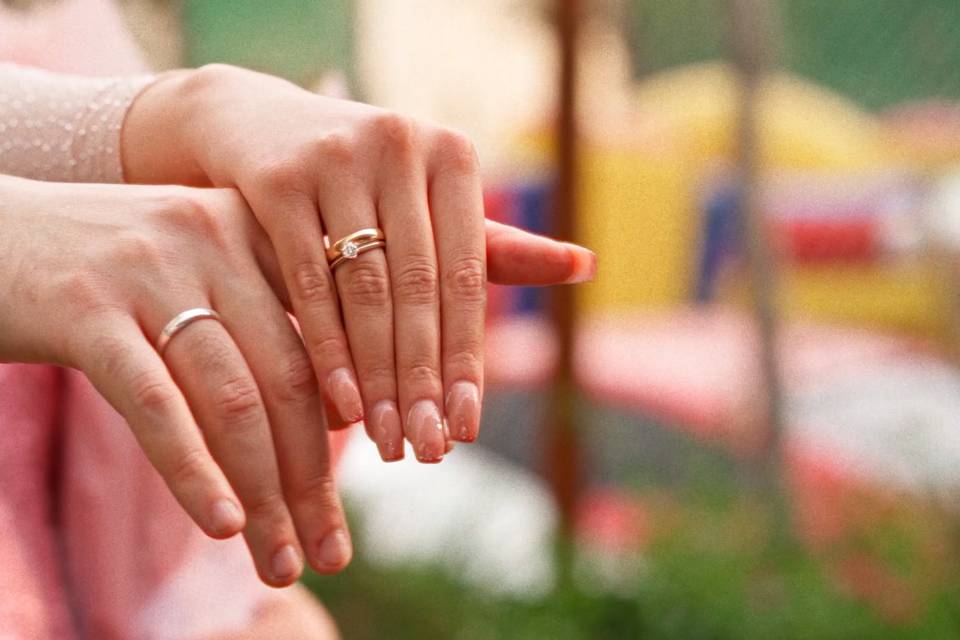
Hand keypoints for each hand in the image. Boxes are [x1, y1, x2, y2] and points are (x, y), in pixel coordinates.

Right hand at [0, 175, 350, 586]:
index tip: (389, 472)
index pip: (332, 330)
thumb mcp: (202, 271)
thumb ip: (268, 318)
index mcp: (255, 227)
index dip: (368, 409)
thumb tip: (342, 412)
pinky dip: (195, 472)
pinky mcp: (85, 310)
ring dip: (265, 495)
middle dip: (315, 478)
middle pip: (291, 378)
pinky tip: (222, 525)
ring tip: (281, 562)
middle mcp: (215, 237)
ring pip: (234, 401)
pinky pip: (157, 405)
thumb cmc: (110, 268)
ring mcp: (150, 270)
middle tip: (331, 551)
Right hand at [123, 64, 596, 462]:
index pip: (468, 276)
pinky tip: (339, 402)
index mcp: (452, 156)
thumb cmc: (366, 182)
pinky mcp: (277, 179)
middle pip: (419, 288)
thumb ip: (496, 246)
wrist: (261, 128)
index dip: (468, 356)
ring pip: (365, 290)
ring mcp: (337, 158)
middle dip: (423, 380)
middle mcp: (402, 146)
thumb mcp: (429, 206)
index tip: (466, 429)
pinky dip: (326, 345)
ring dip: (378, 375)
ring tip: (388, 441)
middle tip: (427, 451)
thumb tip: (586, 267)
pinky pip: (306, 280)